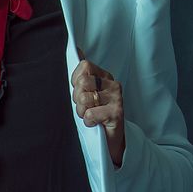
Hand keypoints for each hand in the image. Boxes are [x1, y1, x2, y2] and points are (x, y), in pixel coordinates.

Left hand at [71, 46, 125, 168]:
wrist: (112, 141)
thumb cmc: (97, 117)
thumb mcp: (87, 94)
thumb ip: (82, 74)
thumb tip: (76, 50)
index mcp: (105, 77)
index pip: (84, 66)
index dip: (75, 81)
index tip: (79, 93)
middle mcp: (113, 85)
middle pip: (82, 83)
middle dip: (77, 99)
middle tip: (85, 108)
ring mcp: (116, 98)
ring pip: (84, 99)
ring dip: (82, 112)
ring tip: (90, 116)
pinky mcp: (117, 113)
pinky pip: (91, 114)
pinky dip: (89, 122)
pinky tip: (95, 124)